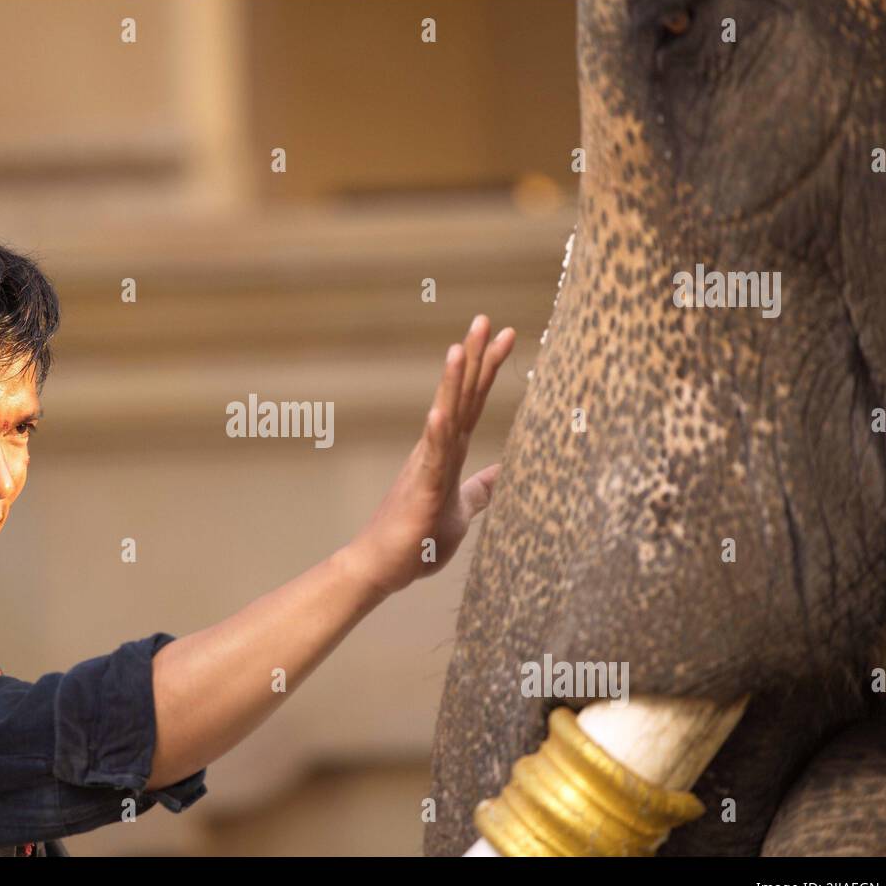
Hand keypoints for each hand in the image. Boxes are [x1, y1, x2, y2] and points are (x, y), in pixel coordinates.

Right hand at [341, 315, 514, 596]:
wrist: (381, 566)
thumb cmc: (416, 539)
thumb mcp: (460, 509)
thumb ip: (479, 489)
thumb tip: (503, 474)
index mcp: (447, 452)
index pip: (472, 402)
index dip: (487, 368)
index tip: (504, 335)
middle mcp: (435, 451)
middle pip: (460, 397)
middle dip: (474, 359)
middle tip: (484, 319)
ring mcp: (427, 468)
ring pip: (443, 418)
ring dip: (451, 385)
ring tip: (458, 349)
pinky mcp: (421, 492)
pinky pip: (430, 460)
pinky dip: (435, 435)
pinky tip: (439, 412)